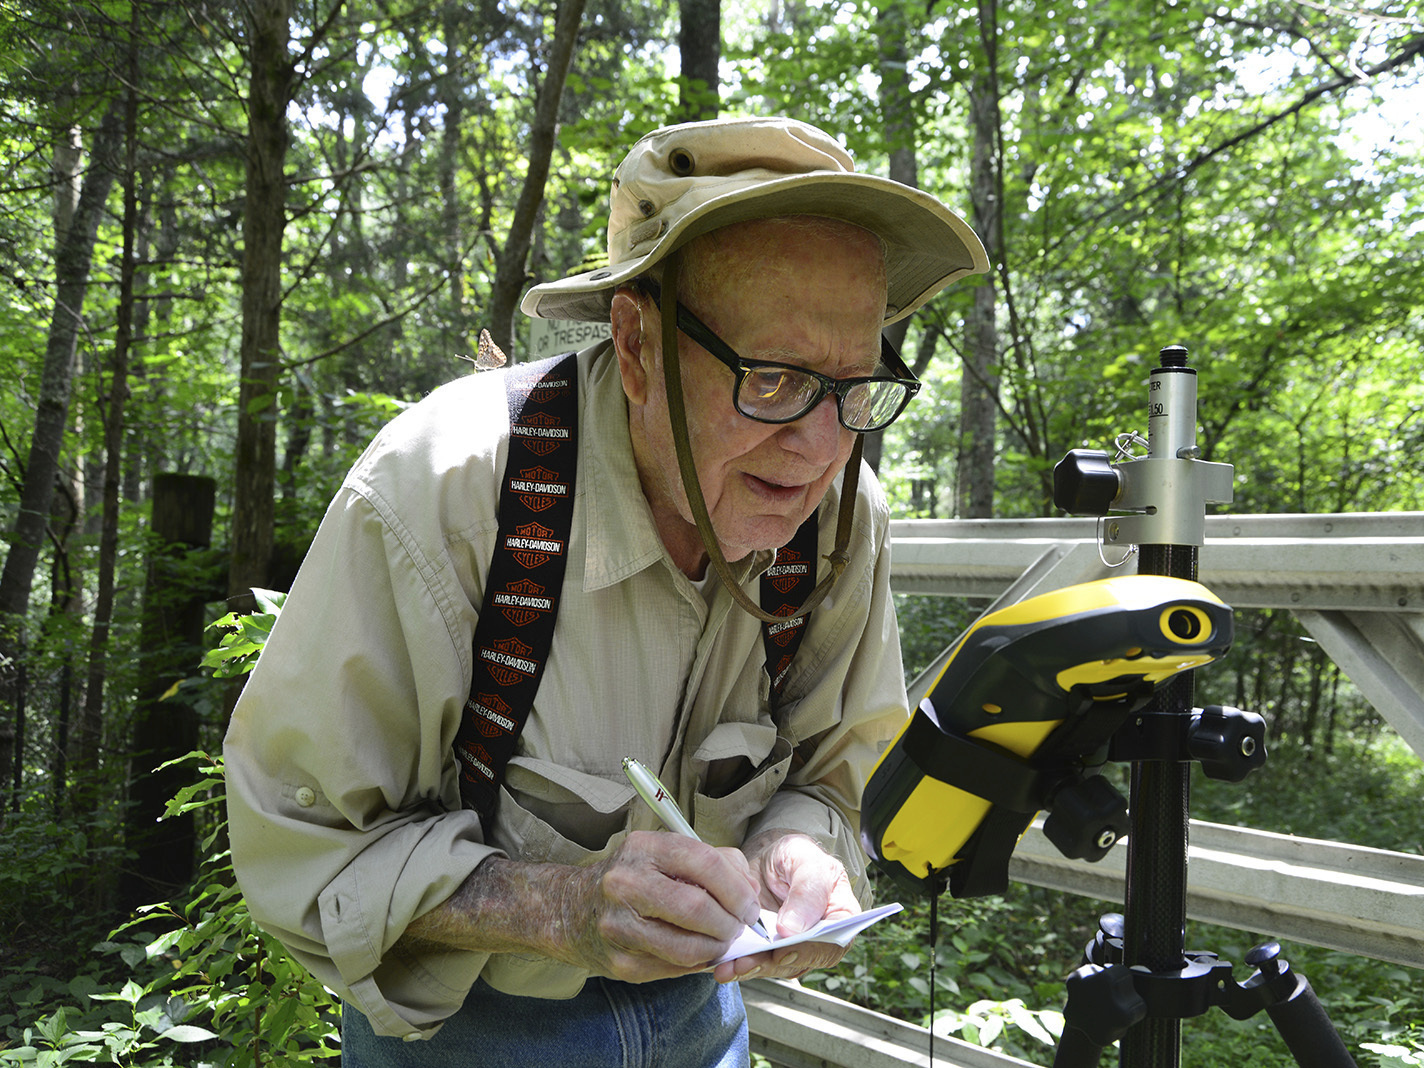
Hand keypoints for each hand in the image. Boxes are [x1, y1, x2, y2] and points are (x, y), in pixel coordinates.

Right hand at [556, 830, 762, 982]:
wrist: (573, 909)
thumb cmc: (634, 878)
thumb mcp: (666, 854)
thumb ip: (716, 862)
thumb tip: (750, 891)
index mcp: (643, 848)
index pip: (705, 863)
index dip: (737, 889)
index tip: (749, 905)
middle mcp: (626, 884)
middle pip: (697, 908)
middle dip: (730, 923)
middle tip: (738, 927)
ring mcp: (619, 926)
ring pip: (689, 947)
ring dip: (717, 949)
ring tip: (720, 941)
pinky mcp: (620, 963)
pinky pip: (675, 969)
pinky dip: (696, 963)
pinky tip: (696, 952)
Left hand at [713, 831, 860, 983]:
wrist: (772, 859)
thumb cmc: (797, 856)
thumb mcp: (806, 862)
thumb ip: (807, 892)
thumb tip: (793, 929)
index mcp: (840, 916)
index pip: (832, 943)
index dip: (808, 951)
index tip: (783, 951)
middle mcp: (820, 939)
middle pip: (800, 960)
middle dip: (770, 964)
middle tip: (745, 962)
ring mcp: (795, 947)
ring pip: (776, 967)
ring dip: (751, 969)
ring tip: (729, 966)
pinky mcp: (771, 951)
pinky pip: (758, 964)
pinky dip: (739, 966)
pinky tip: (723, 965)